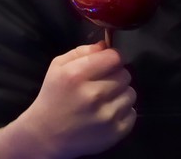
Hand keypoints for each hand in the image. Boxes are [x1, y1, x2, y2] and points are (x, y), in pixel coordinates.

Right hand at [8, 42, 136, 158]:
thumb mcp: (57, 67)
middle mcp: (94, 94)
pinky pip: (133, 113)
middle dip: (116, 75)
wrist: (47, 134)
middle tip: (104, 82)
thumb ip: (81, 52)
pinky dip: (123, 111)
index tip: (108, 62)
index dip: (113, 57)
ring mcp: (107, 115)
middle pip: (125, 74)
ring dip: (121, 93)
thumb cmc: (53, 96)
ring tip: (106, 99)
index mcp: (77, 75)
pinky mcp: (116, 132)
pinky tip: (108, 112)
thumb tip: (106, 46)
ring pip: (131, 93)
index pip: (114, 57)